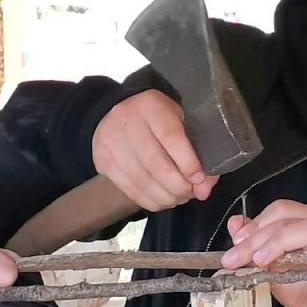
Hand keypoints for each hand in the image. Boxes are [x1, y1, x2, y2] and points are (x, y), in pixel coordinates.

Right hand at [92, 90, 218, 211]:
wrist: (121, 114)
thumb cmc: (160, 119)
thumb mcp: (182, 122)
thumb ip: (199, 151)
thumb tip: (203, 190)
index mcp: (151, 106)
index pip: (171, 137)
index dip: (188, 163)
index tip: (199, 179)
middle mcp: (126, 120)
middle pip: (156, 164)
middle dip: (179, 186)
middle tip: (191, 193)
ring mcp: (110, 141)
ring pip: (143, 181)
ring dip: (166, 197)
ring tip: (179, 197)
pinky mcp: (102, 161)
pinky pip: (130, 190)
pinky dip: (151, 200)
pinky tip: (162, 198)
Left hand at [221, 200, 306, 306]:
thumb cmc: (296, 288)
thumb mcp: (267, 266)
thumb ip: (253, 244)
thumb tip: (235, 223)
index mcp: (300, 219)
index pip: (277, 212)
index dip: (255, 224)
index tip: (235, 244)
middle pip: (286, 217)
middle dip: (259, 237)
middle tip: (240, 258)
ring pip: (306, 226)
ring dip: (279, 241)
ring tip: (261, 259)